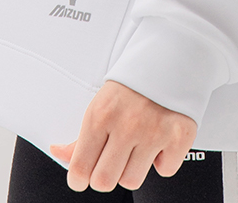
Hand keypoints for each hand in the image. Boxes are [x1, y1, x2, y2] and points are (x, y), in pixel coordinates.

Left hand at [49, 79, 197, 191]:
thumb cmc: (131, 84)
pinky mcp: (180, 136)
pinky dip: (162, 159)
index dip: (79, 178)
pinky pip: (165, 170)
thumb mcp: (100, 104)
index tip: (84, 174)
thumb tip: (58, 153)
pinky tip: (160, 139)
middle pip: (104, 182)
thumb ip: (80, 136)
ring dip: (133, 168)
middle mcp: (127, 125)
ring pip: (132, 181)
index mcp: (100, 115)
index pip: (80, 170)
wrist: (169, 55)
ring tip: (137, 144)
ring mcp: (155, 131)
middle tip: (112, 158)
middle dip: (105, 174)